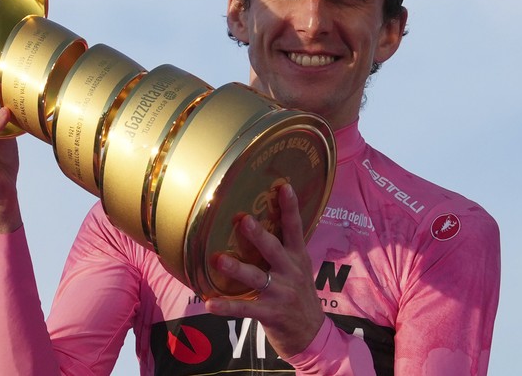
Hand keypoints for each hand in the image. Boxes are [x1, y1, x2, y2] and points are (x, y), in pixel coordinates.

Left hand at [204, 183, 324, 359]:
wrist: (312, 335)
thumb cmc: (299, 296)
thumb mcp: (299, 269)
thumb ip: (284, 248)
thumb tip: (262, 220)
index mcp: (298, 258)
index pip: (295, 229)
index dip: (290, 208)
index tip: (284, 186)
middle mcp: (290, 272)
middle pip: (273, 250)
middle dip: (258, 236)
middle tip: (243, 220)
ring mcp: (280, 293)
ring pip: (256, 277)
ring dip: (236, 268)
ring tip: (218, 259)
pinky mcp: (270, 313)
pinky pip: (245, 309)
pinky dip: (226, 306)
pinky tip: (209, 303)